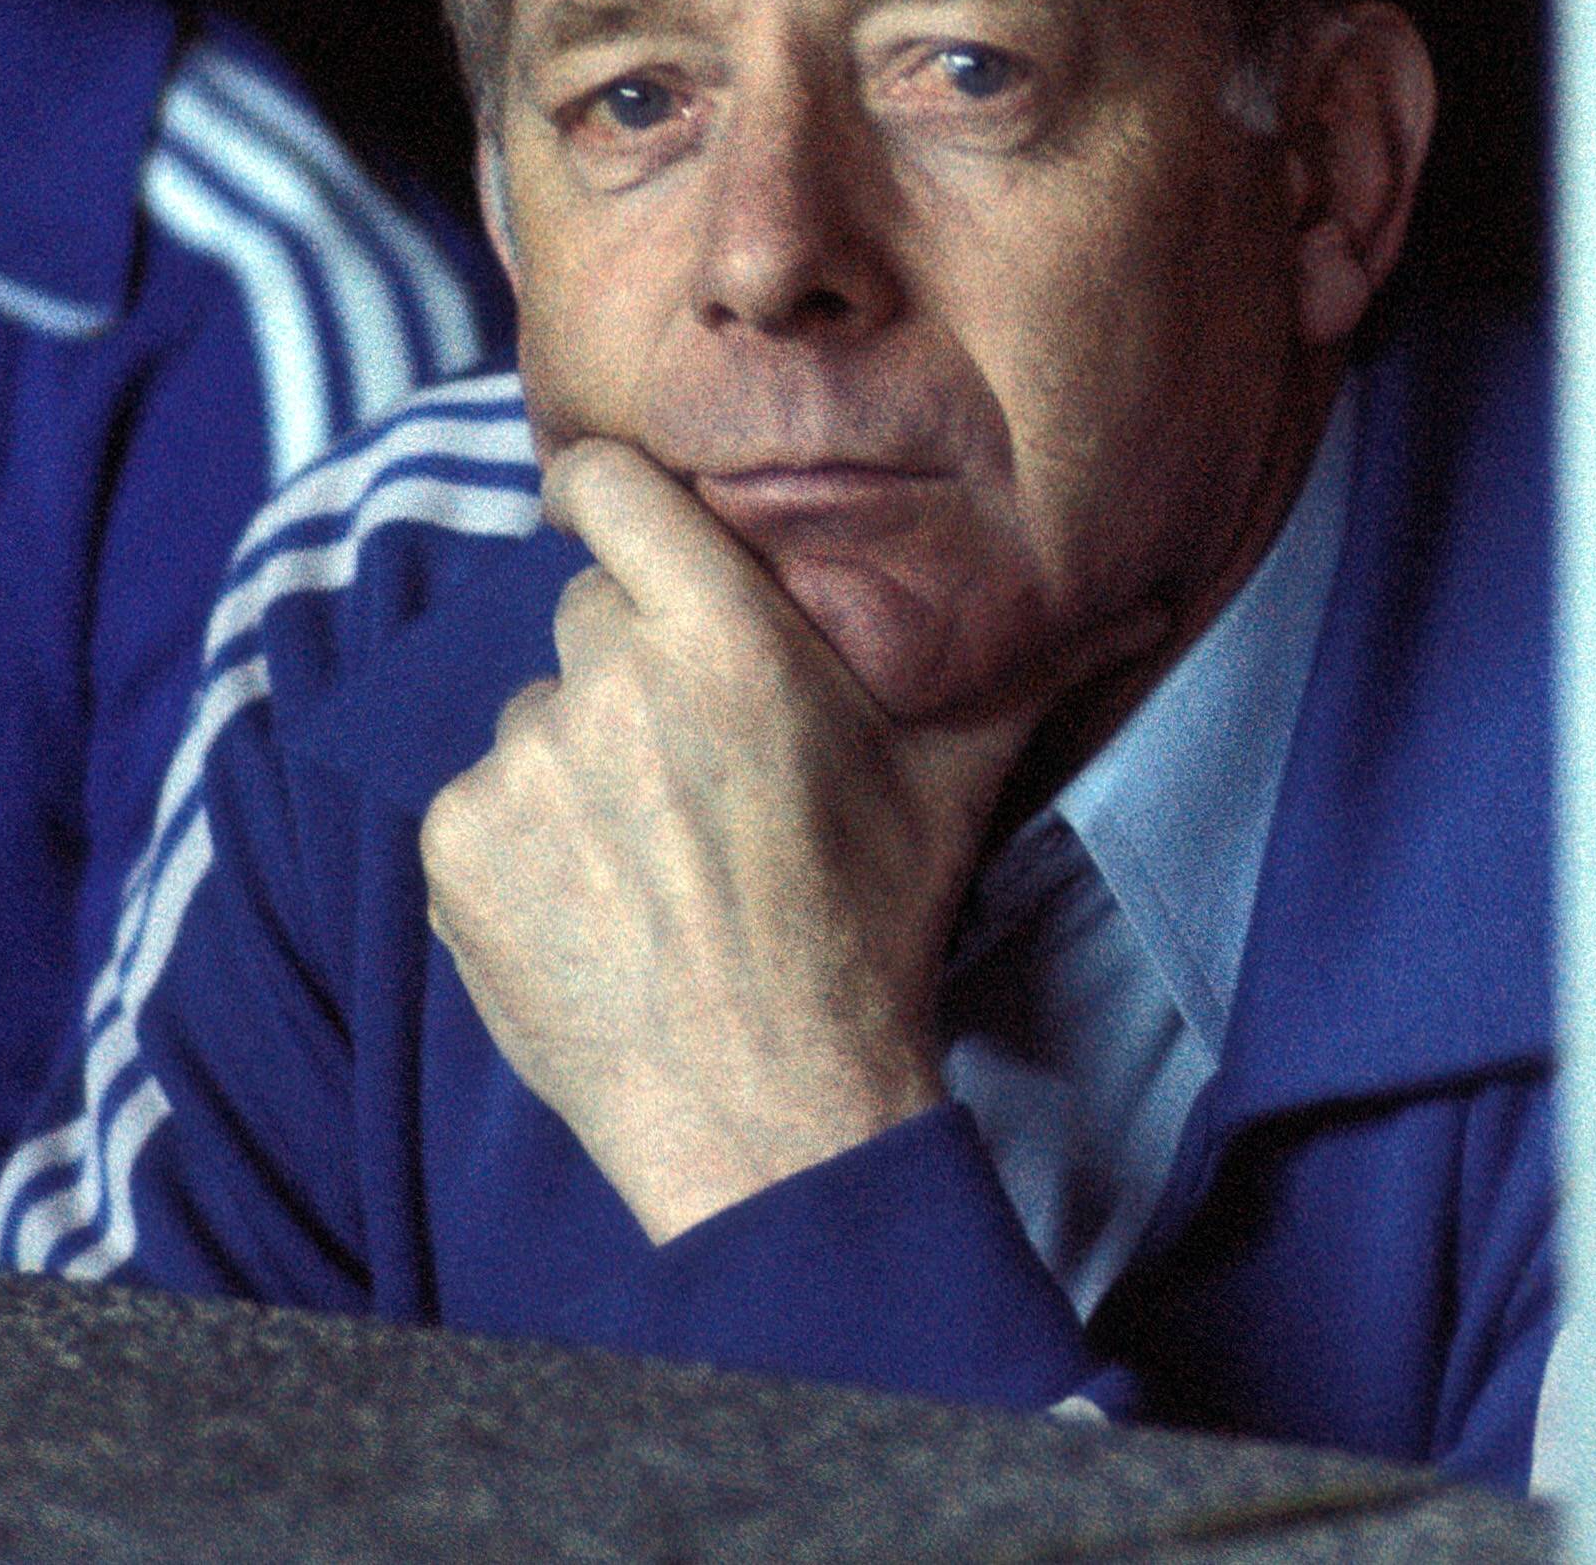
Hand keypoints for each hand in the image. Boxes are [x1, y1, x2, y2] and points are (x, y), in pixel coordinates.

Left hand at [420, 439, 1030, 1241]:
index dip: (605, 494)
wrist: (773, 1109)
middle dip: (632, 660)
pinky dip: (524, 844)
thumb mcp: (954, 784)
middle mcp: (607, 681)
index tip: (616, 517)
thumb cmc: (872, 930)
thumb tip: (1139, 605)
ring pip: (536, 713)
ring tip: (655, 853)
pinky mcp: (456, 849)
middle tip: (696, 757)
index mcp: (722, 637)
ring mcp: (520, 766)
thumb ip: (1026, 669)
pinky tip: (600, 903)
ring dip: (580, 760)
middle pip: (587, 610)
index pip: (607, 485)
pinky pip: (480, 805)